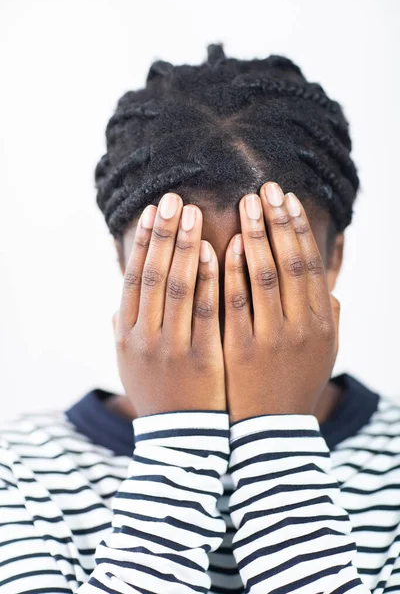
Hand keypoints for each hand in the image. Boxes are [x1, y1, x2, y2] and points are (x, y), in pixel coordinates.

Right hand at [113, 193, 224, 417]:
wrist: (180, 440)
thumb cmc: (158, 396)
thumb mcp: (130, 365)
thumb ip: (123, 332)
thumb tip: (117, 304)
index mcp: (127, 334)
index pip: (133, 279)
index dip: (142, 243)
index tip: (152, 212)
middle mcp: (144, 336)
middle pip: (153, 275)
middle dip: (162, 234)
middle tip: (173, 199)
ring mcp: (171, 346)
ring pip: (176, 286)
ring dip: (184, 246)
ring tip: (193, 213)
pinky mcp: (201, 356)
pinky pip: (205, 310)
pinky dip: (208, 278)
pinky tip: (216, 250)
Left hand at [223, 182, 339, 422]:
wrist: (270, 433)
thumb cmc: (295, 386)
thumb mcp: (323, 354)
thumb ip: (328, 319)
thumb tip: (329, 289)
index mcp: (320, 322)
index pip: (308, 264)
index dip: (298, 228)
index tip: (286, 198)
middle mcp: (300, 326)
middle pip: (289, 262)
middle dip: (278, 221)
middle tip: (265, 187)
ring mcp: (270, 338)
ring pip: (263, 277)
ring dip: (256, 236)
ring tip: (246, 204)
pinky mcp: (239, 350)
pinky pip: (234, 304)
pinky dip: (231, 272)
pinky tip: (225, 244)